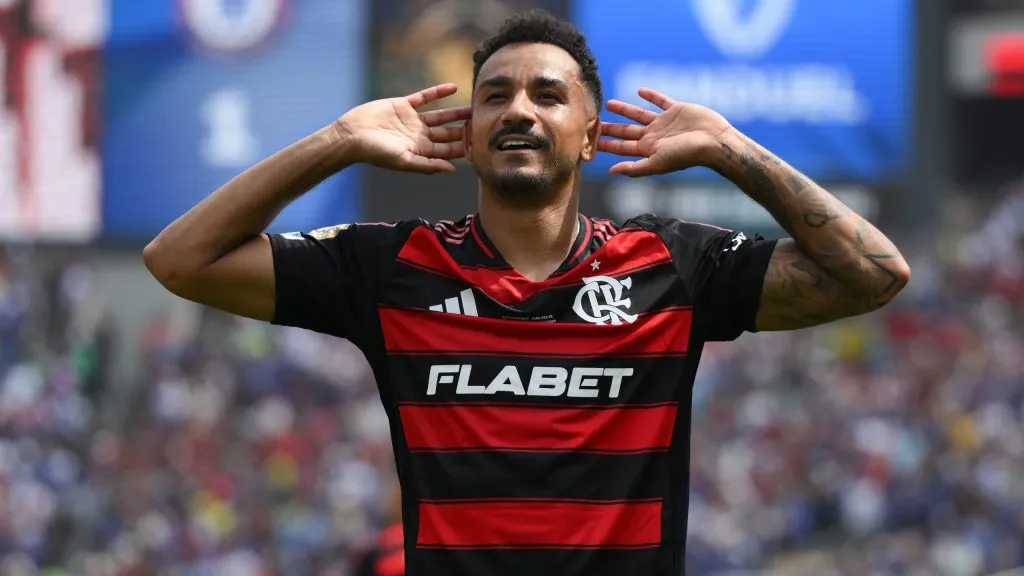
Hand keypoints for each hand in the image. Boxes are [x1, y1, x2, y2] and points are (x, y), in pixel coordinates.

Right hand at [333, 83, 470, 174]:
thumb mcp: (404, 161)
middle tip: (483, 123)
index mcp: (421, 152)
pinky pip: (424, 98)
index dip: (464, 146)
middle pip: (447, 133)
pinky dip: (437, 93)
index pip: (448, 150)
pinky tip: (453, 88)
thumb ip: (428, 165)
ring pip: (440, 116)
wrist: (351, 135)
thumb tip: (453, 170)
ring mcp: (412, 120)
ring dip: (455, 112)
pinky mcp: (403, 106)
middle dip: (463, 130)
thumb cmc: (375, 153)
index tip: (481, 142)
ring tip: (473, 107)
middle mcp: (419, 137)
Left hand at [598, 88, 732, 176]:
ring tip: (609, 103)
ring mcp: (665, 123)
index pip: (622, 147)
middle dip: (611, 128)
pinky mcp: (676, 110)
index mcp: (648, 150)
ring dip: (625, 110)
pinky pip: (660, 101)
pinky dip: (651, 96)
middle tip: (594, 122)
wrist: (713, 141)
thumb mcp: (657, 163)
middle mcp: (654, 136)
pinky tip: (640, 90)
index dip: (606, 143)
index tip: (590, 139)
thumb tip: (611, 171)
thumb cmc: (686, 155)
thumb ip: (635, 168)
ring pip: (639, 114)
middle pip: (627, 131)